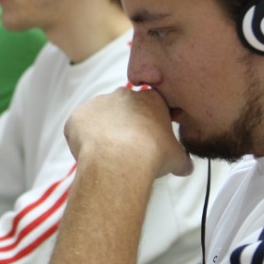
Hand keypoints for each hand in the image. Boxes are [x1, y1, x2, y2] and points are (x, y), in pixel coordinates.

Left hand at [65, 87, 192, 177]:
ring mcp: (98, 103)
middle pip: (123, 110)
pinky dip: (81, 139)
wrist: (120, 160)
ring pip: (99, 118)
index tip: (148, 141)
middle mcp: (123, 95)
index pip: (150, 107)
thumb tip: (185, 168)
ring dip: (102, 132)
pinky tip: (91, 154)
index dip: (148, 125)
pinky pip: (78, 127)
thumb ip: (182, 159)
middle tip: (126, 150)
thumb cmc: (151, 155)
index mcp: (150, 99)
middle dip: (124, 128)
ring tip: (107, 155)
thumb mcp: (177, 158)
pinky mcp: (78, 115)